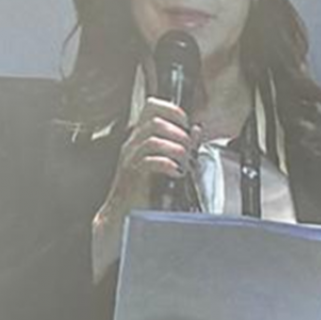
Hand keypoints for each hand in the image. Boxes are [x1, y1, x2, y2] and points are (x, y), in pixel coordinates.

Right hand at [92, 96, 195, 265]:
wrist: (124, 212)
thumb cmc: (144, 188)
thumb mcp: (164, 160)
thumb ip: (180, 144)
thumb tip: (196, 130)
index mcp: (140, 137)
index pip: (151, 106)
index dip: (172, 110)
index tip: (186, 123)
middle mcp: (133, 144)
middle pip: (154, 121)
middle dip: (177, 132)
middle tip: (188, 147)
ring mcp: (131, 158)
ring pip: (152, 140)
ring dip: (175, 149)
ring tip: (184, 161)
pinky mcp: (134, 175)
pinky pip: (149, 161)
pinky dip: (167, 164)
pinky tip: (176, 173)